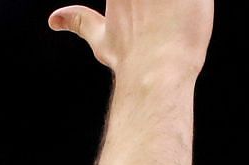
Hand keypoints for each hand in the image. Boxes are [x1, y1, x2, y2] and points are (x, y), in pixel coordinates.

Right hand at [49, 0, 212, 78]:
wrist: (158, 74)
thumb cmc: (130, 61)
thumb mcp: (102, 40)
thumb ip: (81, 22)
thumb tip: (55, 20)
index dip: (136, 6)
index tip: (143, 13)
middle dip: (156, 4)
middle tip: (159, 14)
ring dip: (171, 5)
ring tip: (171, 15)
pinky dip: (193, 3)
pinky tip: (185, 11)